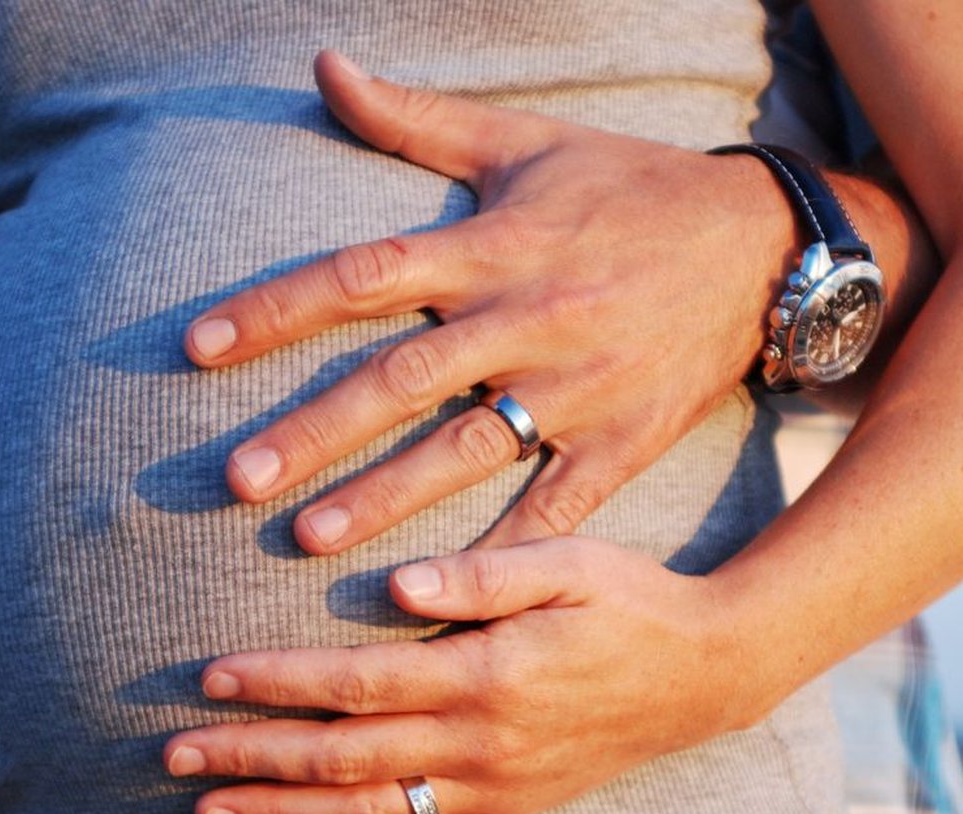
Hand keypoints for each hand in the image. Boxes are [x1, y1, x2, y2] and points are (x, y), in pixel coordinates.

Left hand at [161, 538, 753, 813]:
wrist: (705, 675)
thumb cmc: (630, 603)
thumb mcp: (570, 563)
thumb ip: (483, 574)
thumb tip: (396, 586)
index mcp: (485, 673)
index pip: (356, 683)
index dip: (277, 681)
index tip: (208, 677)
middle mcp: (480, 743)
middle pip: (343, 757)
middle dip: (252, 756)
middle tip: (173, 756)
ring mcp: (493, 788)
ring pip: (368, 813)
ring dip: (283, 811)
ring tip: (208, 809)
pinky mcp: (508, 812)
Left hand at [186, 50, 792, 551]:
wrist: (766, 245)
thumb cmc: (632, 188)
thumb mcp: (527, 142)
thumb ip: (417, 119)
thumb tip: (324, 65)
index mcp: (495, 246)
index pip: (366, 275)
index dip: (278, 307)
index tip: (197, 349)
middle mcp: (528, 319)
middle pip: (403, 380)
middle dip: (314, 430)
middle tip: (234, 480)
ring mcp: (578, 390)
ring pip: (465, 453)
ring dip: (383, 500)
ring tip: (307, 542)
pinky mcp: (622, 445)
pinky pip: (551, 510)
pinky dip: (497, 556)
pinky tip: (437, 599)